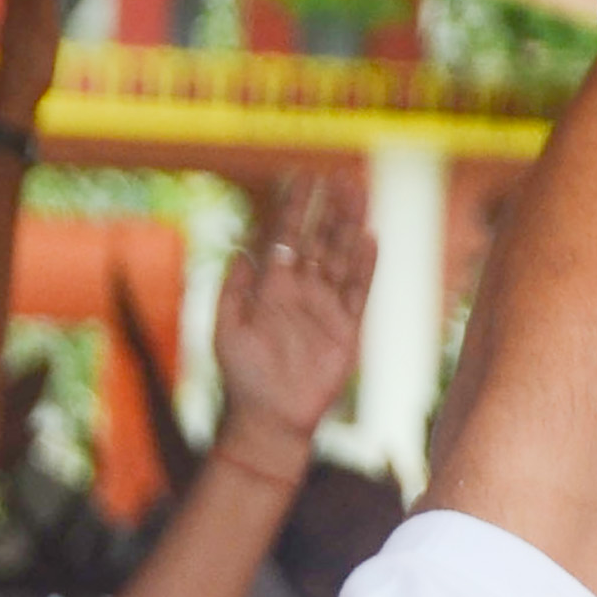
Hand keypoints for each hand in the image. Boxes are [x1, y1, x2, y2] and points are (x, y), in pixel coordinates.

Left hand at [212, 170, 374, 455]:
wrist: (270, 420)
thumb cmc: (243, 377)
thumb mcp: (225, 330)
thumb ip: (232, 290)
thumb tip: (242, 251)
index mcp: (271, 286)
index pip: (286, 235)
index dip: (296, 205)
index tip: (304, 175)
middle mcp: (301, 292)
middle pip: (319, 240)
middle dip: (330, 208)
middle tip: (341, 176)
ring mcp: (325, 310)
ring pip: (341, 258)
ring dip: (350, 226)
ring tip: (360, 193)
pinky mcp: (346, 331)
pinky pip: (358, 292)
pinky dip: (364, 266)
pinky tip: (370, 239)